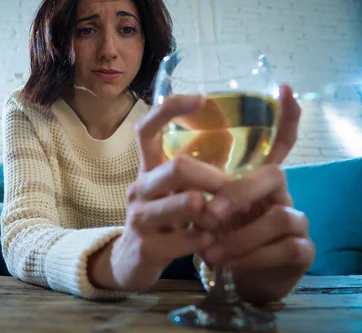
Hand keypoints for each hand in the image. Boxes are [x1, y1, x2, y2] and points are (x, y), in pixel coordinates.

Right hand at [93, 95, 228, 290]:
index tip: (201, 99)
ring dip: (213, 212)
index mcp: (147, 170)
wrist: (129, 263)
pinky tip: (208, 243)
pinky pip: (189, 239)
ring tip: (219, 221)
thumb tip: (231, 135)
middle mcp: (139, 188)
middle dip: (214, 178)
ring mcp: (140, 218)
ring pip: (187, 203)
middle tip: (231, 190)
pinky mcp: (147, 247)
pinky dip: (207, 241)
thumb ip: (196, 169)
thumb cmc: (161, 220)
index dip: (170, 110)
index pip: (147, 130)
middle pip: (178, 167)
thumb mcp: (173, 191)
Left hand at [201, 85, 314, 303]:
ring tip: (210, 251)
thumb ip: (190, 178)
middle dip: (238, 192)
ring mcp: (296, 220)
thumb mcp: (200, 201)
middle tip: (209, 213)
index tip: (285, 88)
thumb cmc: (218, 230)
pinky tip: (229, 265)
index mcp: (256, 177)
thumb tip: (164, 153)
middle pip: (274, 174)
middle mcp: (281, 193)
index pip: (279, 141)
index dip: (286, 117)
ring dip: (240, 235)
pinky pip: (284, 249)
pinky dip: (251, 258)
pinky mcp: (301, 250)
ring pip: (279, 216)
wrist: (240, 272)